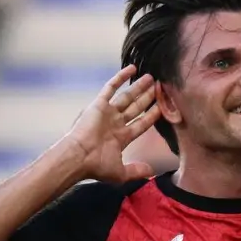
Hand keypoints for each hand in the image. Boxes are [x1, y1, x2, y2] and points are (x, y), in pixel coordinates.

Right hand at [59, 66, 161, 183]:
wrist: (79, 156)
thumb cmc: (97, 166)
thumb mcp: (120, 173)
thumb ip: (136, 170)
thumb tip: (151, 172)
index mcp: (121, 138)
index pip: (141, 123)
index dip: (152, 115)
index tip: (162, 106)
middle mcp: (115, 123)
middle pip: (136, 107)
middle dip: (147, 98)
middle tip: (159, 87)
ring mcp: (107, 113)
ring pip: (127, 96)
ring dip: (138, 87)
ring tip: (151, 77)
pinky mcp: (99, 104)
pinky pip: (111, 87)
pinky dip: (120, 77)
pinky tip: (132, 68)